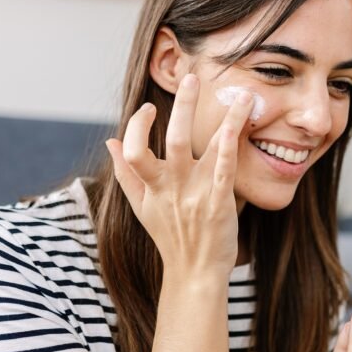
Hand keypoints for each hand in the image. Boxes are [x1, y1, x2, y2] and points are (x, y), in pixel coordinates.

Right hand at [105, 74, 254, 274]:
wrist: (194, 273)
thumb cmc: (170, 237)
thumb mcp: (140, 207)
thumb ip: (125, 173)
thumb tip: (110, 141)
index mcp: (152, 186)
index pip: (134, 150)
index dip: (137, 126)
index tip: (148, 109)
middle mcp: (172, 187)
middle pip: (173, 140)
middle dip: (183, 107)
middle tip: (191, 78)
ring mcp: (197, 194)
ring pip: (206, 149)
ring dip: (223, 118)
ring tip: (240, 93)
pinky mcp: (220, 203)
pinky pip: (225, 170)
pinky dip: (230, 145)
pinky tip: (241, 122)